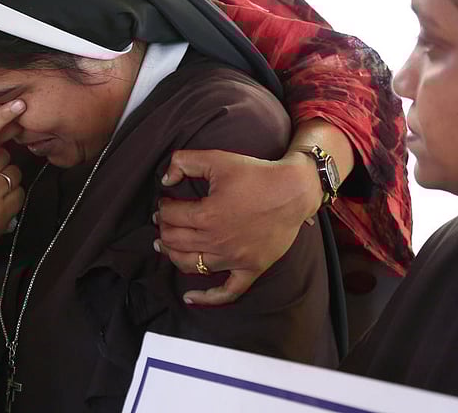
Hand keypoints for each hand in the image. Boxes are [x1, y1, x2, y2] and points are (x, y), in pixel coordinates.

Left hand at [154, 149, 321, 305]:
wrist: (295, 190)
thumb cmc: (257, 174)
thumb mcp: (217, 159)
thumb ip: (184, 162)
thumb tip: (166, 179)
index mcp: (207, 214)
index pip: (171, 216)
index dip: (163, 208)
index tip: (165, 203)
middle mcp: (218, 240)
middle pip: (175, 240)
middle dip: (164, 229)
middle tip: (163, 222)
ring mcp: (235, 258)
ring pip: (191, 265)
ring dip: (173, 255)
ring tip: (166, 246)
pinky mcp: (251, 268)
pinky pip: (227, 291)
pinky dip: (207, 298)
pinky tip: (189, 297)